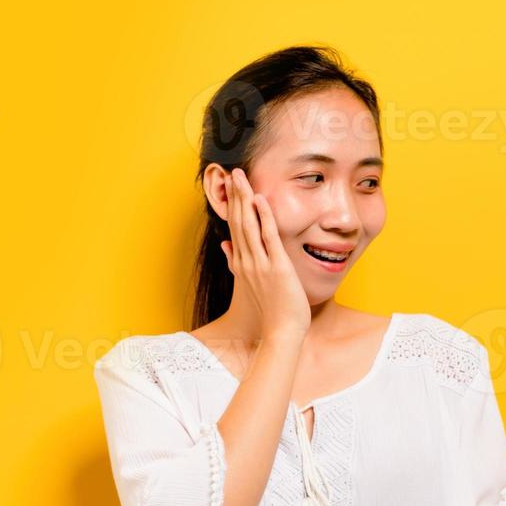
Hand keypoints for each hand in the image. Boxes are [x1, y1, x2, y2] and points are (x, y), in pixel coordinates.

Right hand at [220, 167, 309, 340]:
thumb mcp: (249, 284)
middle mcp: (247, 261)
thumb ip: (235, 263)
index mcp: (241, 264)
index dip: (232, 206)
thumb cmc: (271, 311)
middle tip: (232, 172)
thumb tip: (224, 245)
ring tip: (241, 178)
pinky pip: (269, 238)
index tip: (229, 186)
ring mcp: (260, 264)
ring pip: (249, 226)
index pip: (234, 229)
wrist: (281, 332)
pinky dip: (264, 218)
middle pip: (238, 222)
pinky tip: (260, 200)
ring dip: (245, 200)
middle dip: (235, 196)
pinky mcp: (277, 267)